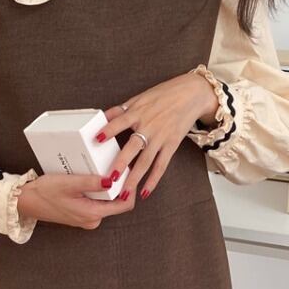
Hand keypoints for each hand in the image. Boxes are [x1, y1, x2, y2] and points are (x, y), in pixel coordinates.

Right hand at [17, 173, 135, 229]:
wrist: (25, 202)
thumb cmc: (44, 193)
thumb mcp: (68, 183)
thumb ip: (91, 183)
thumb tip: (112, 180)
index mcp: (93, 214)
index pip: (124, 205)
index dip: (130, 188)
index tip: (129, 172)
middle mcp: (92, 220)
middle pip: (116, 202)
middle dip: (118, 185)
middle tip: (115, 166)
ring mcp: (87, 218)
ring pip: (106, 201)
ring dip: (106, 187)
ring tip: (102, 169)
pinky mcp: (81, 214)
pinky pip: (96, 202)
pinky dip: (96, 190)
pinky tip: (90, 178)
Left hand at [94, 70, 219, 200]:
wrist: (192, 94)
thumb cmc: (163, 95)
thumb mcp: (140, 98)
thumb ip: (120, 110)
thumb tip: (101, 117)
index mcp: (138, 112)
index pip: (120, 122)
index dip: (109, 130)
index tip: (97, 140)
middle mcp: (149, 126)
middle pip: (133, 147)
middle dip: (122, 163)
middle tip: (111, 178)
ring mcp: (161, 137)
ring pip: (146, 161)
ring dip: (135, 179)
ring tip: (124, 194)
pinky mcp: (171, 145)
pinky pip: (161, 166)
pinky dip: (153, 180)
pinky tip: (145, 192)